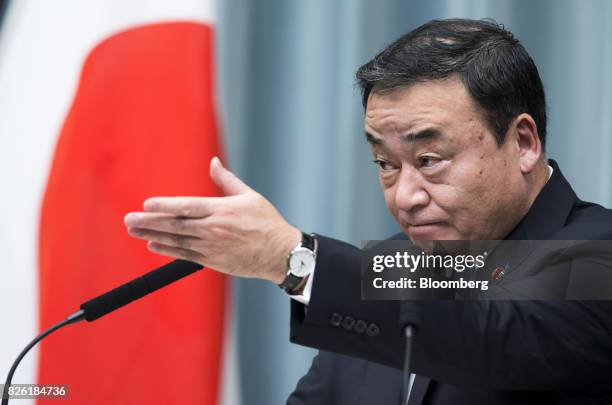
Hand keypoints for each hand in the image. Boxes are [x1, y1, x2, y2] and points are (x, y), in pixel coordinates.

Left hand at [124, 157, 301, 283]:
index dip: (165, 206)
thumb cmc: (267, 223)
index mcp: (222, 211)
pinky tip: (152, 245)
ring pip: (176, 241)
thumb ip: (227, 180)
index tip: (147, 204)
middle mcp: (213, 229)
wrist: (280, 254)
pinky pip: (185, 255)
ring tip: (134, 230)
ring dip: (153, 236)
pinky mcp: (213, 261)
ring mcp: (211, 247)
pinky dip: (167, 250)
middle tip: (129, 219)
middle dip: (150, 222)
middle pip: (176, 225)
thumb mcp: (250, 196)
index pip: (187, 207)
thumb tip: (213, 162)